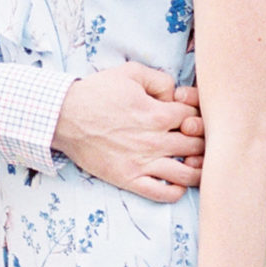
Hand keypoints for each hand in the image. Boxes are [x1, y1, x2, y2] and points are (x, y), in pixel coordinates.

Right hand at [53, 63, 203, 200]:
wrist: (64, 117)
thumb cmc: (96, 93)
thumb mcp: (130, 72)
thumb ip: (160, 79)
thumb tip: (175, 94)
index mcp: (158, 114)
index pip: (195, 118)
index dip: (196, 115)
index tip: (187, 116)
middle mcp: (155, 141)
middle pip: (197, 146)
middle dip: (200, 141)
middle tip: (193, 139)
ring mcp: (143, 163)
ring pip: (187, 174)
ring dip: (197, 169)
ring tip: (192, 162)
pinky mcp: (129, 179)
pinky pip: (163, 194)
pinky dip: (176, 190)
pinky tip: (175, 181)